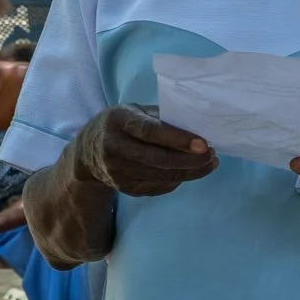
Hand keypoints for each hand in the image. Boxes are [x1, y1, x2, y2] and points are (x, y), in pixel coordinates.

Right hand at [71, 104, 217, 197]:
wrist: (86, 153)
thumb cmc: (120, 125)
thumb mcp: (135, 111)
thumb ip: (161, 117)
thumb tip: (197, 126)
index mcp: (118, 121)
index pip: (150, 132)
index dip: (178, 139)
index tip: (203, 144)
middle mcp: (113, 148)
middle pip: (158, 159)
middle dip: (190, 160)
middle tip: (212, 156)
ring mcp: (117, 171)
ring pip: (161, 176)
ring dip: (190, 172)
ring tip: (209, 163)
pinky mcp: (124, 187)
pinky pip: (158, 187)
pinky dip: (178, 180)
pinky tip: (189, 171)